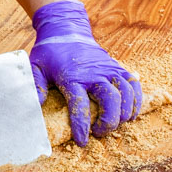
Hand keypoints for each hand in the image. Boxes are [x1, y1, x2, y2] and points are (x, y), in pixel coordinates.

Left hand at [28, 1, 141, 146]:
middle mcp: (94, 73)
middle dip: (108, 121)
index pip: (79, 105)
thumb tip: (35, 107)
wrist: (66, 30)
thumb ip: (35, 86)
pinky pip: (133, 84)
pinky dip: (136, 100)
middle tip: (100, 132)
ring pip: (125, 93)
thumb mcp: (36, 67)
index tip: (82, 141)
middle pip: (110, 100)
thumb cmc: (50, 52)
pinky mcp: (117, 67)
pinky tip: (130, 113)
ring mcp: (108, 69)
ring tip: (116, 125)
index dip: (82, 126)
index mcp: (72, 77)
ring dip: (124, 112)